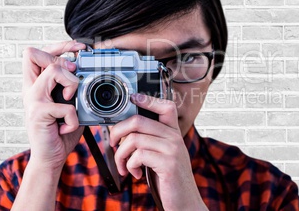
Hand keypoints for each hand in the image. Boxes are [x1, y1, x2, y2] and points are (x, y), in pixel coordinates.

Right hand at [22, 40, 85, 170]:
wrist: (51, 156)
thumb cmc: (61, 130)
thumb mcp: (71, 104)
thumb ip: (75, 88)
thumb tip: (90, 72)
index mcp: (38, 84)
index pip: (38, 53)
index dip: (60, 46)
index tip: (80, 49)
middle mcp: (32, 89)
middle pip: (34, 54)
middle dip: (60, 60)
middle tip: (73, 77)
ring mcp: (33, 100)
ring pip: (54, 72)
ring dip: (71, 84)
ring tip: (71, 101)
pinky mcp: (38, 113)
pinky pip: (66, 106)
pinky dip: (74, 117)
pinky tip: (69, 126)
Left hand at [109, 94, 206, 209]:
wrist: (185, 202)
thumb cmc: (169, 179)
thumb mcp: (162, 155)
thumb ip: (151, 141)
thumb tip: (125, 130)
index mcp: (173, 133)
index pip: (166, 107)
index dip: (148, 99)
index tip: (133, 97)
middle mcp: (175, 138)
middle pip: (139, 121)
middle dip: (117, 131)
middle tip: (113, 143)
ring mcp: (172, 150)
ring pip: (134, 139)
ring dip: (120, 154)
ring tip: (124, 165)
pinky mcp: (168, 164)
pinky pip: (139, 155)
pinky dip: (130, 165)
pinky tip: (135, 173)